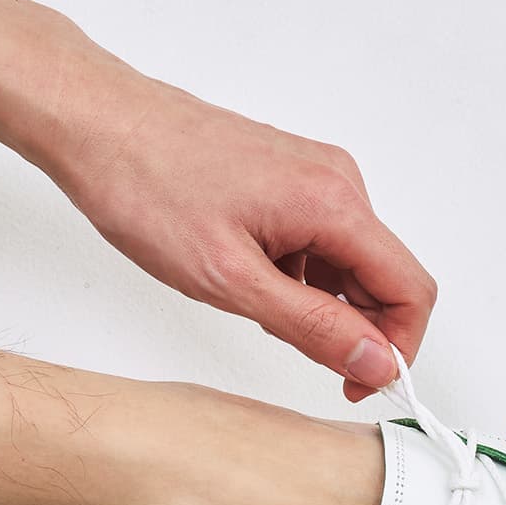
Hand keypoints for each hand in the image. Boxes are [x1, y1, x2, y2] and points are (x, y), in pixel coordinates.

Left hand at [0, 0, 434, 399]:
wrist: (94, 122)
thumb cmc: (146, 187)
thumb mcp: (232, 281)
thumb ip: (314, 327)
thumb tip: (378, 361)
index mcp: (334, 203)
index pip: (411, 290)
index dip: (397, 348)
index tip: (360, 382)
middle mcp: (338, 182)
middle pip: (386, 277)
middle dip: (357, 329)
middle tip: (301, 355)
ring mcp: (315, 176)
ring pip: (352, 263)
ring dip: (324, 304)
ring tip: (254, 306)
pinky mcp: (291, 178)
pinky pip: (323, 242)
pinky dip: (301, 276)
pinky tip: (248, 279)